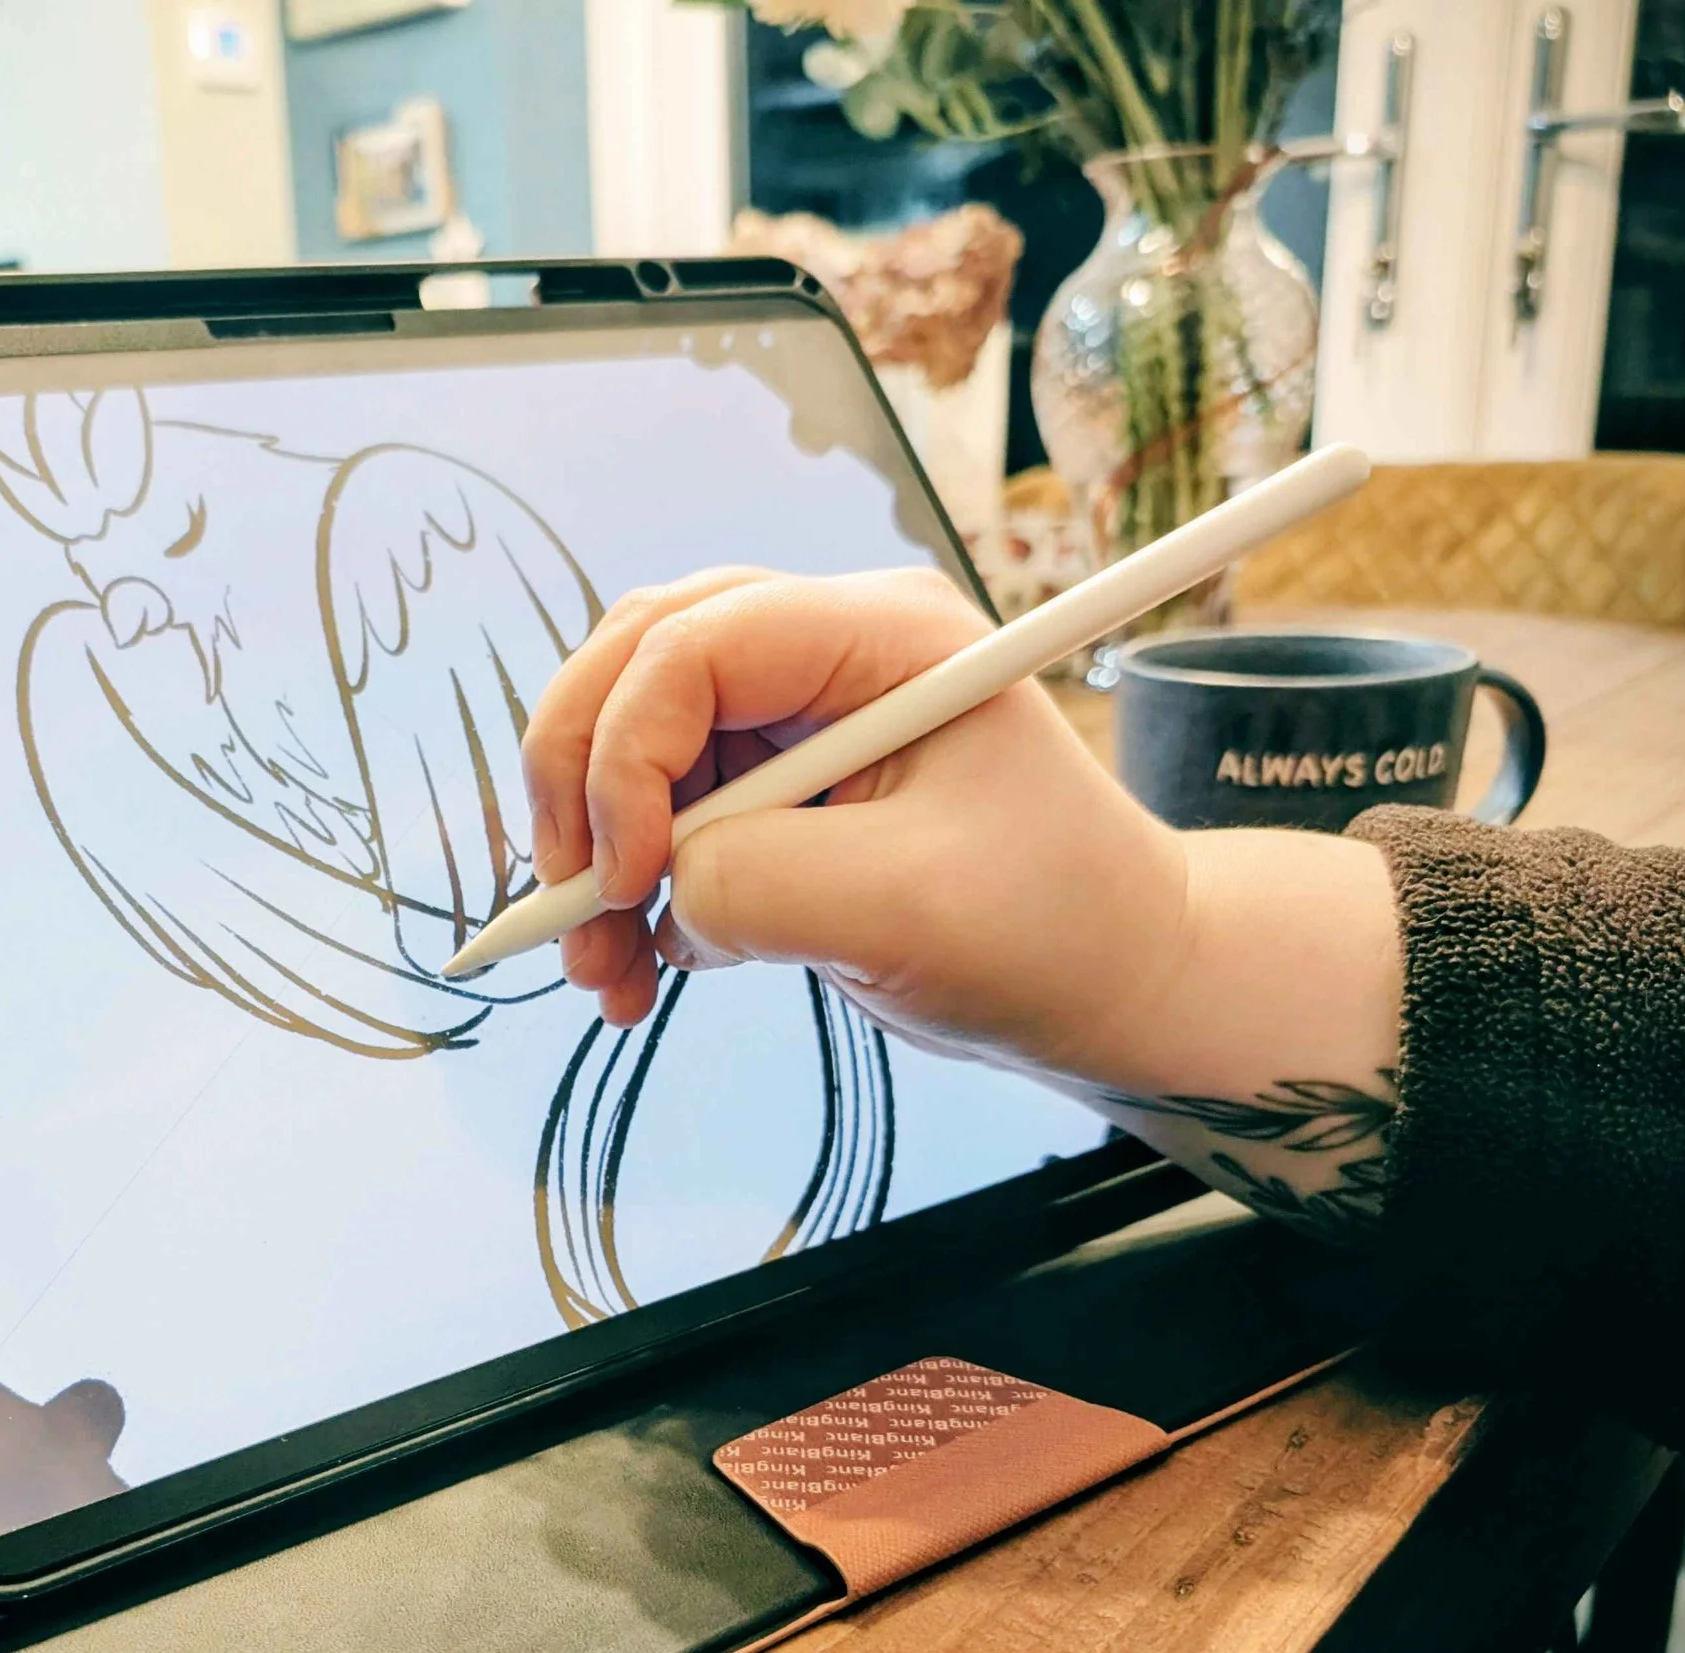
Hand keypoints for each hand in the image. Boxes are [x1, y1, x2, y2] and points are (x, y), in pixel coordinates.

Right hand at [520, 566, 1400, 1116]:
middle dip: (581, 785)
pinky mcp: (776, 789)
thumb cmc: (1054, 931)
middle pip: (636, 663)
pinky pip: (660, 813)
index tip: (630, 876)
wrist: (1114, 984)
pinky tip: (640, 967)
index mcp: (881, 636)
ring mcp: (796, 717)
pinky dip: (629, 890)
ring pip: (631, 742)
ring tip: (603, 972)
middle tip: (569, 903)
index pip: (694, 643)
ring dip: (593, 853)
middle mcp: (826, 653)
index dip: (629, 753)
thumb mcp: (905, 912)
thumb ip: (756, 886)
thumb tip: (651, 889)